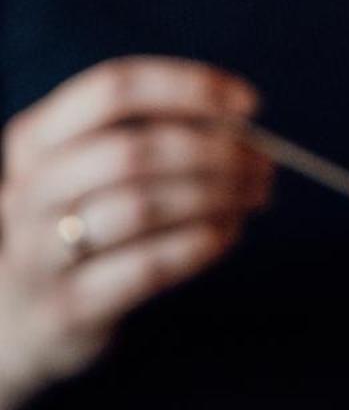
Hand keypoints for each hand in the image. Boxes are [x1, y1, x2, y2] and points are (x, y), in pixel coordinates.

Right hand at [0, 56, 269, 409]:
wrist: (17, 321)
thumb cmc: (76, 227)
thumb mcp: (85, 171)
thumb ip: (149, 138)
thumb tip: (243, 126)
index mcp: (36, 138)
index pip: (114, 88)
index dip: (189, 88)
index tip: (249, 104)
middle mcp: (31, 189)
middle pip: (133, 149)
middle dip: (214, 152)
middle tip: (263, 165)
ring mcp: (44, 251)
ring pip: (143, 207)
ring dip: (216, 197)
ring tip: (254, 197)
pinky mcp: (72, 306)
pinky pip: (150, 266)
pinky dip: (201, 245)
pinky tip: (228, 234)